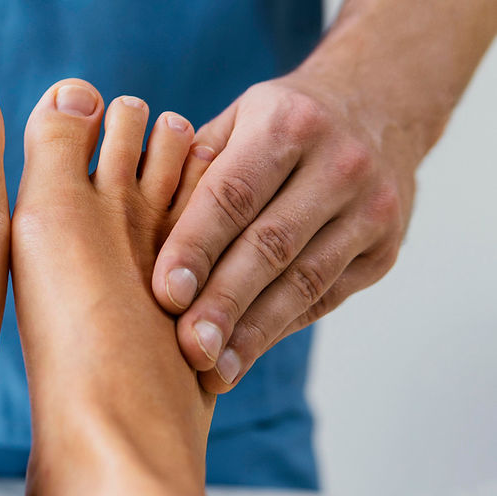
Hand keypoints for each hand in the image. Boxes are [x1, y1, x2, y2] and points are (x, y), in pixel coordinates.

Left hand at [152, 73, 415, 392]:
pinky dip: (279, 328)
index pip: (233, 195)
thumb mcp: (236, 119)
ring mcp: (370, 210)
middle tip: (188, 347)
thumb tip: (130, 216)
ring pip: (304, 282)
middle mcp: (338, 163)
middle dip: (226, 302)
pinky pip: (324, 298)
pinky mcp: (384, 251)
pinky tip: (243, 355)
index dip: (197, 246)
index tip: (166, 293)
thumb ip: (190, 166)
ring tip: (213, 369)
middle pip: (271, 245)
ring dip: (254, 332)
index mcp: (287, 123)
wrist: (380, 108)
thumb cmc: (279, 123)